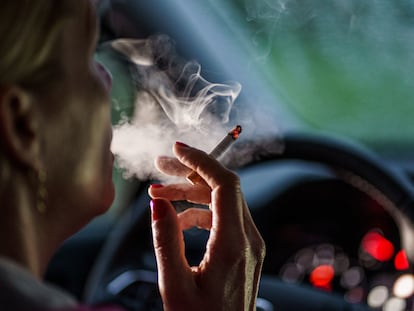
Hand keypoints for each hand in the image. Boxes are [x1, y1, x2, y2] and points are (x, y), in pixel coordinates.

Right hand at [148, 142, 264, 310]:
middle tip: (159, 167)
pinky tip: (177, 218)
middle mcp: (248, 238)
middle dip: (189, 174)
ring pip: (222, 201)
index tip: (177, 149)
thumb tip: (157, 204)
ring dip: (191, 193)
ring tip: (159, 194)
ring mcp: (249, 243)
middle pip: (222, 187)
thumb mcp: (174, 285)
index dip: (201, 161)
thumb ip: (165, 240)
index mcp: (233, 244)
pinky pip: (223, 217)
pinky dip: (199, 210)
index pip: (224, 184)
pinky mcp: (244, 249)